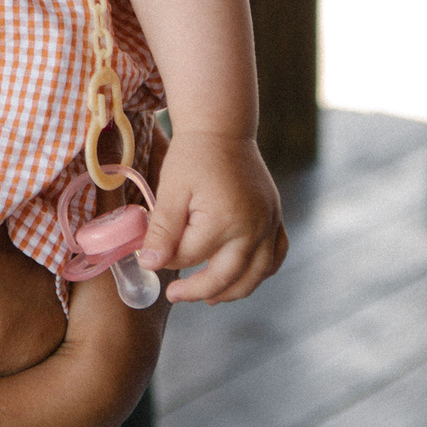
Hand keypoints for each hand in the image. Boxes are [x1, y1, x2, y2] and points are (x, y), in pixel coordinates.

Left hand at [138, 129, 286, 303]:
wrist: (223, 129)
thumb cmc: (193, 157)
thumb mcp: (171, 190)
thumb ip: (162, 230)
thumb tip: (150, 264)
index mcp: (224, 221)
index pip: (191, 258)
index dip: (168, 261)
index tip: (151, 258)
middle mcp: (253, 228)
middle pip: (226, 276)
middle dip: (198, 290)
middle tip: (174, 295)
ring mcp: (269, 225)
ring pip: (255, 275)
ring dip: (232, 291)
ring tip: (208, 298)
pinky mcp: (275, 218)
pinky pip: (275, 256)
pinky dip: (261, 272)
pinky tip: (243, 277)